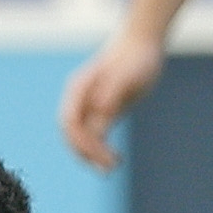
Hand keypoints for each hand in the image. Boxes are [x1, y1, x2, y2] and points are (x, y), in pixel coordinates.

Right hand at [58, 31, 163, 171]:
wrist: (142, 44)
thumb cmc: (136, 57)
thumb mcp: (128, 75)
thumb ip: (113, 91)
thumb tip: (100, 110)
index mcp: (79, 88)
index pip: (71, 123)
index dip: (82, 143)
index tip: (102, 157)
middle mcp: (79, 99)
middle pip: (72, 134)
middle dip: (86, 154)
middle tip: (108, 169)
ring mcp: (88, 105)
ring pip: (81, 137)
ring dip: (92, 155)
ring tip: (112, 167)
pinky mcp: (100, 111)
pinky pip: (94, 135)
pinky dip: (101, 149)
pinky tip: (116, 158)